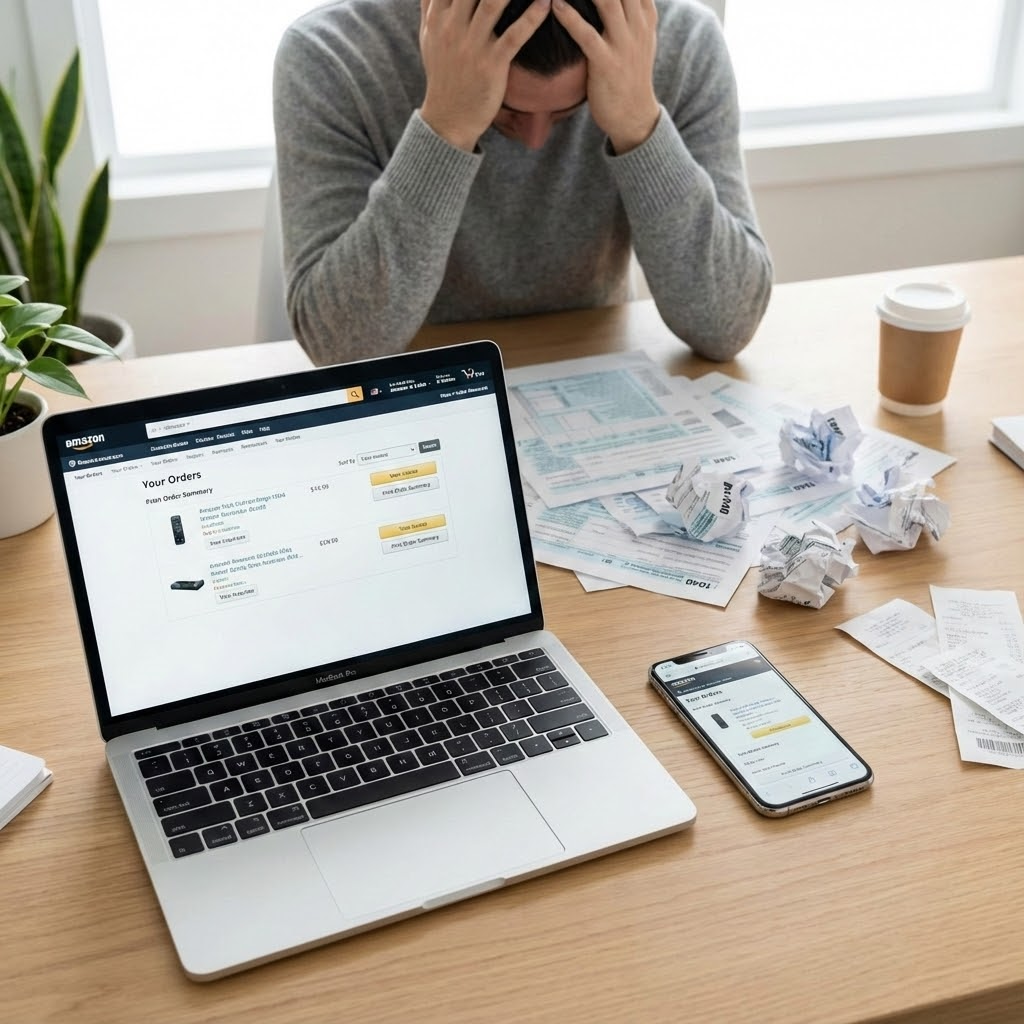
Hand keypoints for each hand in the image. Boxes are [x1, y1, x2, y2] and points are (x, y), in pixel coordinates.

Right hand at [420, 0, 551, 151]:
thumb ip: (430, 7)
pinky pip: (514, 35)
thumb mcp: (429, 39)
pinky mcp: (491, 65)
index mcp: (439, 16)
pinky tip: (547, 2)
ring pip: (494, 2)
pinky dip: (532, 16)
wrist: (449, 118)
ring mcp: (472, 45)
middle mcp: (452, 26)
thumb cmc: (443, 76)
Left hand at [552, 0, 659, 153]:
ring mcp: (623, 44)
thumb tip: (620, 0)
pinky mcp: (607, 65)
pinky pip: (587, 35)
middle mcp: (637, 25)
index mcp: (644, 15)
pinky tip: (554, 5)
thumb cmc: (629, 76)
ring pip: (606, 2)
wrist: (635, 117)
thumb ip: (632, 12)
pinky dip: (570, 18)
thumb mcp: (638, 38)